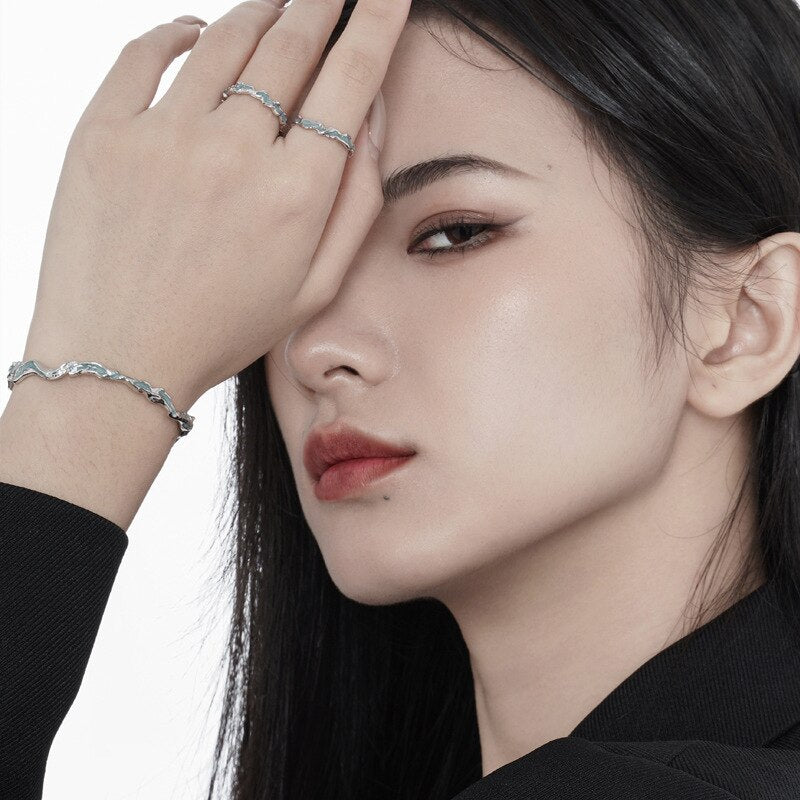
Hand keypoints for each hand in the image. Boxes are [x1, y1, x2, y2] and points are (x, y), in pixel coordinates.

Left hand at [19, 0, 405, 408]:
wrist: (118, 360)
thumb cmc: (223, 329)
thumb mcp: (314, 289)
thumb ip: (356, 203)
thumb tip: (370, 118)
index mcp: (295, 193)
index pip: (349, 78)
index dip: (375, 20)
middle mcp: (234, 151)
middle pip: (292, 44)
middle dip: (322, 2)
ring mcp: (164, 136)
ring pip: (225, 39)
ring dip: (262, 11)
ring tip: (281, 4)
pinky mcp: (103, 134)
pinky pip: (145, 54)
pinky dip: (179, 31)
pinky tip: (199, 32)